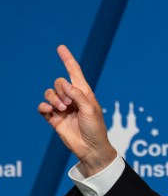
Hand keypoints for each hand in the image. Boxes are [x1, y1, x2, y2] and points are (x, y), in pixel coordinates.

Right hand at [38, 45, 116, 176]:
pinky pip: (42, 107)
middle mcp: (72, 98)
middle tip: (69, 104)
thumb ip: (78, 95)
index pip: (74, 73)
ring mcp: (62, 108)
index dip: (67, 60)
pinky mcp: (54, 118)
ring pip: (49, 93)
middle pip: (58, 83)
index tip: (60, 47)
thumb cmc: (96, 128)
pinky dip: (44, 106)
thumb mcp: (90, 110)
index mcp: (84, 93)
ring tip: (63, 109)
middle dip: (61, 90)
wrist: (90, 148)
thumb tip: (64, 82)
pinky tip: (49, 111)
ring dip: (54, 99)